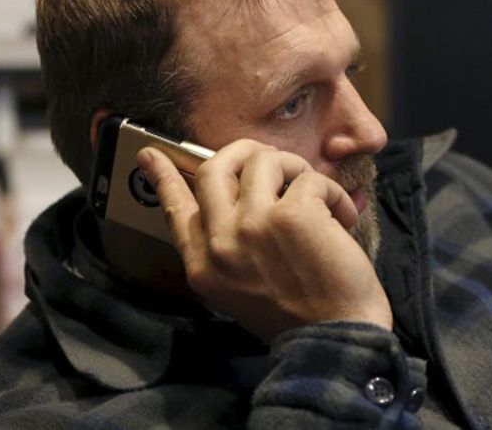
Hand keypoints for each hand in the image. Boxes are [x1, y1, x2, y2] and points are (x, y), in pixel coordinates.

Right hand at [137, 139, 391, 341]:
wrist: (334, 341)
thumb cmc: (296, 317)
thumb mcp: (239, 290)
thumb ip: (225, 250)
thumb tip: (233, 203)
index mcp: (203, 266)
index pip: (174, 211)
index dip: (162, 177)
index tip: (149, 154)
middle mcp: (219, 243)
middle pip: (213, 169)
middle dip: (242, 151)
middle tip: (268, 157)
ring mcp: (252, 225)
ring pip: (262, 161)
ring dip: (294, 167)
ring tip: (316, 192)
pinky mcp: (292, 215)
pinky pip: (309, 179)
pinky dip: (331, 191)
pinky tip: (342, 215)